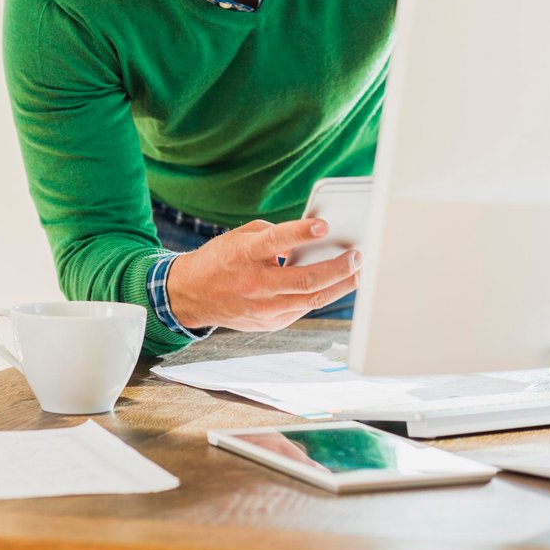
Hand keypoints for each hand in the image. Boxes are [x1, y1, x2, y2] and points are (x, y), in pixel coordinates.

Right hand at [165, 218, 361, 331]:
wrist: (192, 296)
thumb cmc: (221, 260)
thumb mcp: (241, 237)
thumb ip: (272, 234)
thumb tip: (308, 238)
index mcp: (245, 255)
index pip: (276, 241)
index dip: (301, 233)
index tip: (324, 225)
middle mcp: (256, 285)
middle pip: (305, 280)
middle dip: (338, 268)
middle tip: (357, 256)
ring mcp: (264, 309)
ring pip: (311, 300)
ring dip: (340, 286)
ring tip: (358, 272)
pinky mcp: (270, 323)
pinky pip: (303, 308)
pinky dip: (322, 296)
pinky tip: (336, 285)